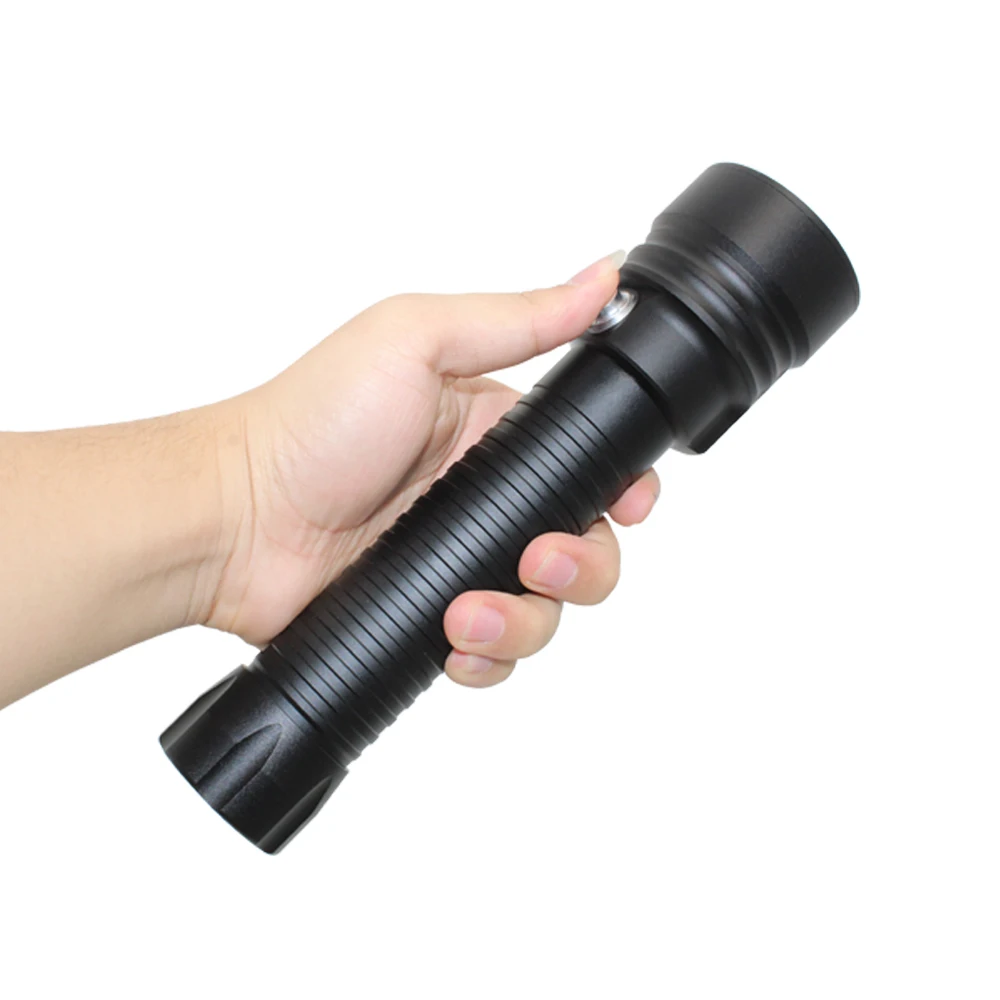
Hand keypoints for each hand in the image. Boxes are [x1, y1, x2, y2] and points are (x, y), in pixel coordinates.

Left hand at [204, 253, 659, 686]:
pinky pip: (494, 650)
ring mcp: (460, 561)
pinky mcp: (431, 615)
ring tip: (470, 611)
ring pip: (546, 606)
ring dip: (529, 617)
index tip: (628, 501)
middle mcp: (486, 498)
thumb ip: (517, 320)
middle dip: (582, 562)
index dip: (622, 486)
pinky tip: (457, 641)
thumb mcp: (415, 341)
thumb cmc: (311, 421)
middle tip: (539, 560)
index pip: (590, 460)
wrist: (231, 520)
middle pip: (584, 542)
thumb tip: (605, 277)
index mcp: (493, 429)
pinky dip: (490, 656)